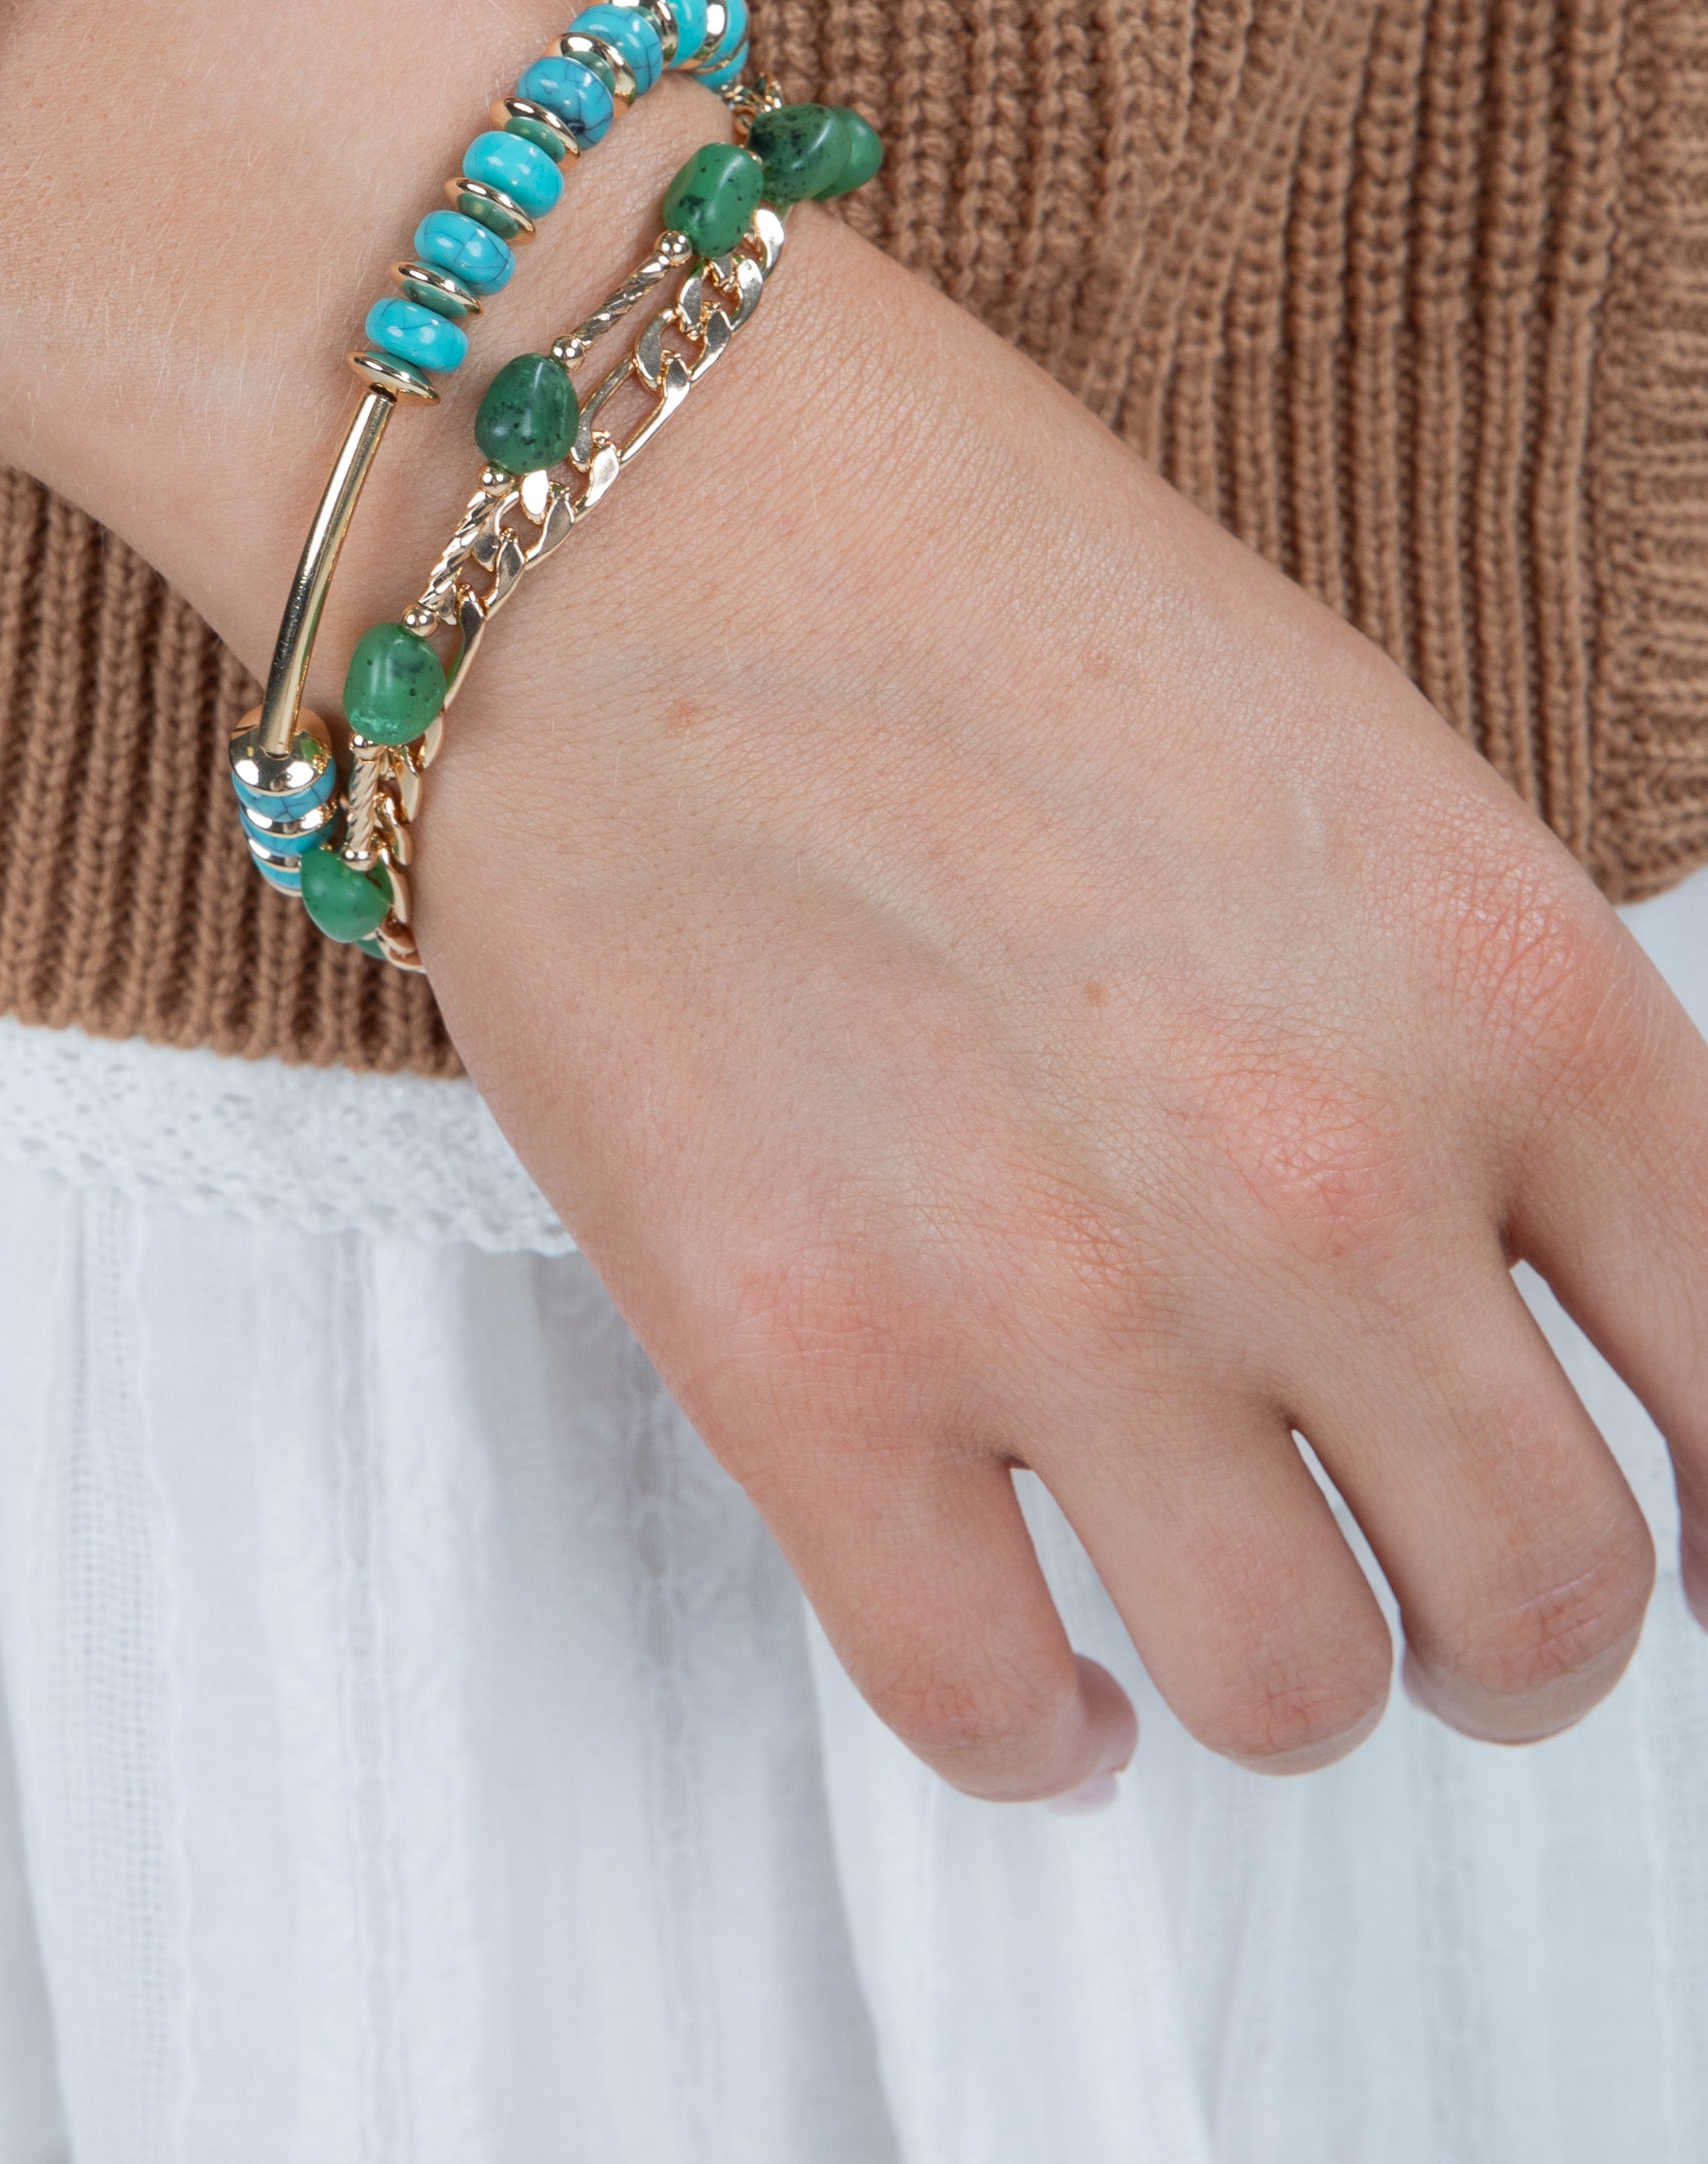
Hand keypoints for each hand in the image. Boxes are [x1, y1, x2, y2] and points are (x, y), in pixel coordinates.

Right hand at [410, 201, 1707, 1794]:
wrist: (620, 497)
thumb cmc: (963, 576)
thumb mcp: (1350, 763)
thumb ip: (1480, 1046)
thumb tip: (1540, 1306)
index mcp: (1504, 986)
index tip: (1646, 1526)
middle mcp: (1323, 1173)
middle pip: (1545, 1607)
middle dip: (1499, 1625)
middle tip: (1413, 1570)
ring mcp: (1060, 1290)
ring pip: (1294, 1696)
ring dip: (1274, 1669)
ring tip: (1205, 1584)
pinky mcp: (802, 1366)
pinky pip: (992, 1713)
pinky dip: (1035, 1727)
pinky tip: (1032, 1659)